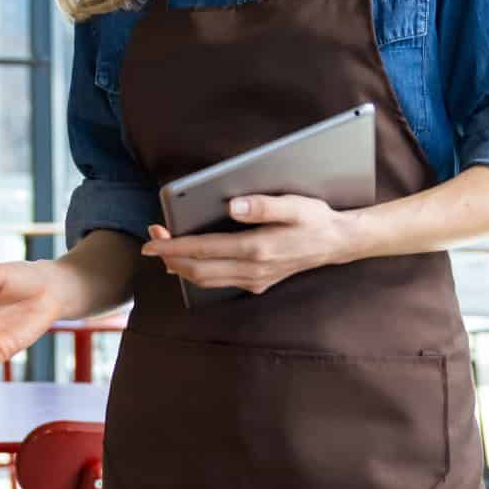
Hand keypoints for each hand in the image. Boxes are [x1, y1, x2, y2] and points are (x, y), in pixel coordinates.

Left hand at [141, 194, 355, 295]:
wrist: (337, 243)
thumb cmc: (314, 219)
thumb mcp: (295, 204)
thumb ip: (264, 205)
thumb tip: (233, 205)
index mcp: (256, 248)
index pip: (203, 249)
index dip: (173, 246)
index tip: (151, 241)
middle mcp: (253, 269)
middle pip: (197, 270)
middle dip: (169, 256)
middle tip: (151, 240)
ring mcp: (255, 279)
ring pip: (206, 280)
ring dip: (181, 267)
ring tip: (164, 249)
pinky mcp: (258, 283)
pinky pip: (219, 283)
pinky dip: (198, 274)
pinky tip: (190, 261)